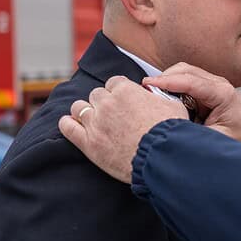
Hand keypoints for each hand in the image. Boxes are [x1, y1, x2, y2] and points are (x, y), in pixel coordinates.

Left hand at [58, 76, 188, 182]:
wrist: (162, 157)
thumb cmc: (171, 132)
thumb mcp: (173, 106)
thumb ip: (159, 96)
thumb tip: (155, 95)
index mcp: (126, 90)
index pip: (114, 82)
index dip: (119, 91)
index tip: (124, 100)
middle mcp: (107, 103)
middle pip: (97, 94)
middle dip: (104, 101)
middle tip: (113, 113)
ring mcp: (95, 123)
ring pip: (79, 107)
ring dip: (86, 111)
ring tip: (94, 120)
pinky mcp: (88, 143)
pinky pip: (67, 128)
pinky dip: (67, 124)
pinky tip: (70, 123)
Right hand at [143, 62, 240, 156]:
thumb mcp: (220, 140)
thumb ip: (197, 135)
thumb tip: (171, 134)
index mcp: (222, 93)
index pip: (190, 81)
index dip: (166, 82)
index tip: (145, 85)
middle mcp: (217, 84)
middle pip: (183, 70)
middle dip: (162, 79)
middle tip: (142, 92)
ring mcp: (213, 84)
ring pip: (183, 72)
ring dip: (166, 82)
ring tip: (150, 97)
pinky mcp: (208, 89)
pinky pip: (186, 81)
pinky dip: (173, 86)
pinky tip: (163, 99)